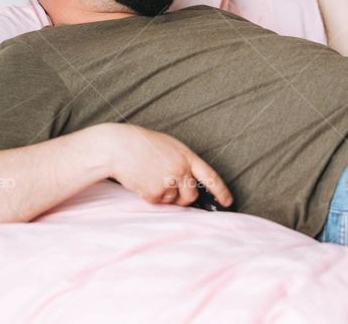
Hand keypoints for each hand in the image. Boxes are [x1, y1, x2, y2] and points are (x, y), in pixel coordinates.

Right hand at [102, 123, 232, 207]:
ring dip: (164, 195)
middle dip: (184, 198)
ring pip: (173, 201)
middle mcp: (180, 169)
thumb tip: (190, 184)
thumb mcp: (170, 147)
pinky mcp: (153, 192)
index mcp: (187, 156)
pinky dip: (151, 197)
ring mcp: (167, 181)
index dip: (221, 191)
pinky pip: (157, 203)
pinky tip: (143, 182)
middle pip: (191, 196)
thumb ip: (183, 162)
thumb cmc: (144, 145)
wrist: (119, 146)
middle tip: (169, 189)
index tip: (228, 201)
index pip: (210, 176)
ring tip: (150, 177)